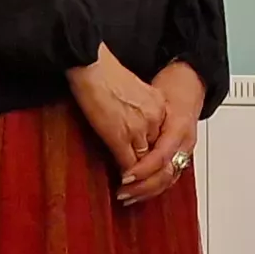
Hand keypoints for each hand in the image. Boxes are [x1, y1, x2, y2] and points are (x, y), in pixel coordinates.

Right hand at [68, 47, 162, 172]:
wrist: (92, 65)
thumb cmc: (104, 72)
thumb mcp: (134, 89)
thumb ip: (140, 108)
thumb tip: (133, 123)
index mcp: (159, 105)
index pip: (162, 138)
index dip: (154, 155)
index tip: (147, 164)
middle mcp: (155, 118)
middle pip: (157, 153)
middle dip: (150, 171)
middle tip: (141, 184)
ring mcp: (139, 128)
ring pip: (145, 163)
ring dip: (139, 179)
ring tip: (130, 188)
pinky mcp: (121, 136)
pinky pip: (129, 164)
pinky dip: (126, 175)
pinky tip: (120, 181)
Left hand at [120, 63, 206, 203]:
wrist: (189, 83)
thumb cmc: (172, 88)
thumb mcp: (154, 99)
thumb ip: (139, 122)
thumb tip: (118, 140)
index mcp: (179, 129)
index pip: (161, 158)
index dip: (142, 170)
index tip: (124, 177)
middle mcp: (184, 143)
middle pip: (166, 175)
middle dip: (143, 187)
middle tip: (123, 193)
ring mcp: (184, 151)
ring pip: (168, 180)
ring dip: (147, 191)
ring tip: (127, 196)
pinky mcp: (180, 156)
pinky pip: (168, 177)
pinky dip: (153, 186)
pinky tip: (139, 191)